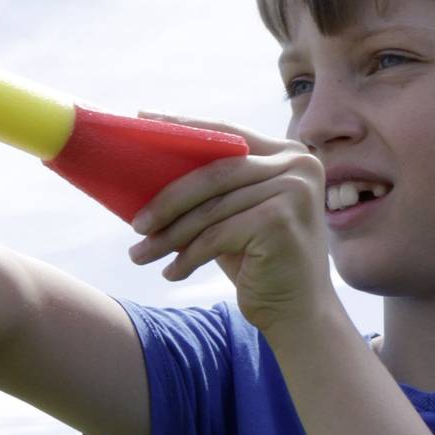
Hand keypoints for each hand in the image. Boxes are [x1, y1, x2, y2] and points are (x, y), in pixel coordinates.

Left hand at [126, 122, 336, 339]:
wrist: (301, 313)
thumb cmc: (261, 262)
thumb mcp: (238, 216)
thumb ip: (215, 188)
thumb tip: (151, 167)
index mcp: (288, 153)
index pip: (228, 134)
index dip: (184, 127)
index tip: (142, 121)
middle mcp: (298, 165)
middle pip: (214, 172)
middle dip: (167, 199)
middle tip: (134, 224)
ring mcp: (293, 191)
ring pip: (212, 209)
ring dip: (170, 235)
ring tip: (141, 254)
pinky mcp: (281, 220)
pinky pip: (218, 235)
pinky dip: (189, 256)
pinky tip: (172, 272)